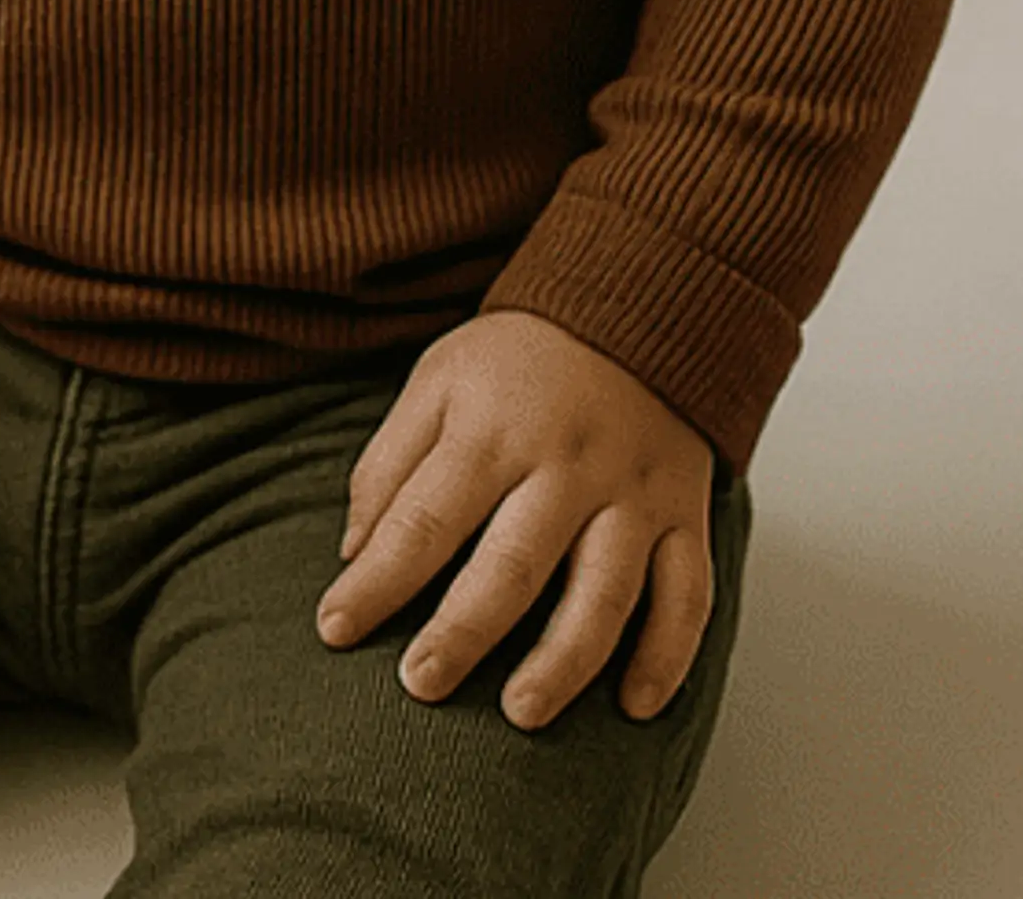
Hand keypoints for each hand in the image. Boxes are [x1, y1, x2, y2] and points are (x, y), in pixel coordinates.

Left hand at [317, 310, 718, 728]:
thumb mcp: (437, 382)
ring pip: (604, 593)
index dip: (375, 581)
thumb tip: (353, 551)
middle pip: (511, 564)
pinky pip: (688, 596)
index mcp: (491, 432)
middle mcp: (566, 467)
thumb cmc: (518, 361)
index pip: (422, 520)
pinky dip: (667, 658)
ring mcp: (633, 495)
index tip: (334, 629)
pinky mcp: (687, 515)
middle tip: (419, 686)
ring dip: (564, 661)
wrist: (636, 309)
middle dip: (462, 632)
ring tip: (520, 713)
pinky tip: (634, 708)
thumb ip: (389, 464)